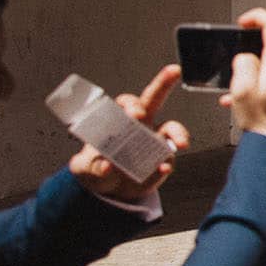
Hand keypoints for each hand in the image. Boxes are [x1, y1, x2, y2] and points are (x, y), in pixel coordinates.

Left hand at [69, 66, 190, 200]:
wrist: (111, 191)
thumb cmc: (97, 171)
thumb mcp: (85, 169)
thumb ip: (94, 167)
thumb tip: (106, 165)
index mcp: (118, 122)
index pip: (126, 103)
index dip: (130, 104)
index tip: (134, 114)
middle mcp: (139, 126)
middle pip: (154, 98)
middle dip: (164, 83)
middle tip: (172, 74)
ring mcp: (154, 141)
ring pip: (172, 128)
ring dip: (178, 133)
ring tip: (180, 143)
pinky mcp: (163, 159)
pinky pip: (170, 157)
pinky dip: (168, 163)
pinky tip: (163, 168)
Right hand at [224, 9, 265, 146]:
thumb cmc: (263, 124)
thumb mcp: (241, 89)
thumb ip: (243, 63)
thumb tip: (247, 56)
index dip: (257, 17)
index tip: (242, 23)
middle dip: (256, 45)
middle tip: (237, 56)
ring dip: (259, 65)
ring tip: (237, 85)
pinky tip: (248, 99)